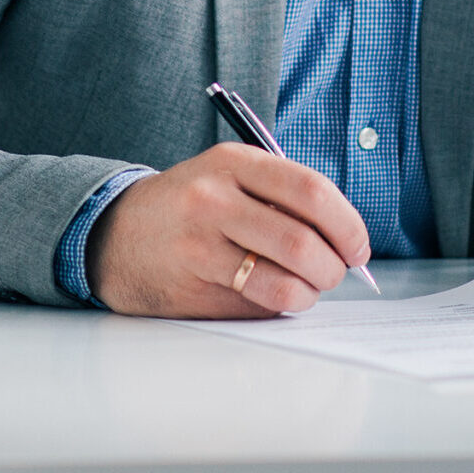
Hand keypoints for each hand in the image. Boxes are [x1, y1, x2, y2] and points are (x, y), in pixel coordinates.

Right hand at [85, 143, 372, 317]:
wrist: (116, 234)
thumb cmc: (190, 204)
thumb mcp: (229, 174)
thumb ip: (282, 195)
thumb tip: (345, 239)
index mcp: (233, 163)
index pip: (311, 192)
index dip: (347, 224)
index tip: (358, 245)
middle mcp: (215, 201)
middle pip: (302, 243)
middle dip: (333, 267)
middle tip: (335, 272)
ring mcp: (201, 248)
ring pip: (284, 285)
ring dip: (309, 294)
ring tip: (306, 288)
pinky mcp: (193, 290)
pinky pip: (256, 309)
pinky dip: (278, 309)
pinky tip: (270, 296)